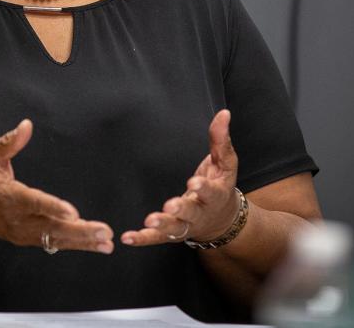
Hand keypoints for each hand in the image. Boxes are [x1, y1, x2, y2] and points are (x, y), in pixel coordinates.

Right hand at [0, 119, 113, 253]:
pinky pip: (53, 242)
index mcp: (8, 196)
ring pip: (55, 239)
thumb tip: (26, 125)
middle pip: (51, 227)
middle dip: (80, 231)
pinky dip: (74, 244)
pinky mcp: (26, 238)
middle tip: (104, 232)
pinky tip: (94, 244)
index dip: (53, 207)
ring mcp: (22, 232)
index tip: (73, 213)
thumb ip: (8, 142)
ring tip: (106, 242)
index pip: (33, 202)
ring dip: (83, 241)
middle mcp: (16, 218)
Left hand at [121, 109, 239, 246]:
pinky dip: (142, 239)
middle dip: (181, 209)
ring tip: (149, 221)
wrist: (221, 218)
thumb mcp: (225, 162)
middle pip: (191, 213)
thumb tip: (224, 113)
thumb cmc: (221, 184)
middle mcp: (201, 213)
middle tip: (170, 205)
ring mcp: (186, 225)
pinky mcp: (171, 233)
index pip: (211, 191)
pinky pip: (157, 238)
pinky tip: (128, 237)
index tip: (194, 183)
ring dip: (161, 226)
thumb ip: (221, 140)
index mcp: (216, 195)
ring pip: (174, 229)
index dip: (203, 188)